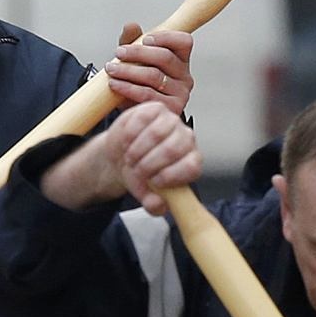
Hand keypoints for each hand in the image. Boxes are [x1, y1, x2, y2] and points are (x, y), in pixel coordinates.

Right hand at [40, 101, 203, 215]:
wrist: (123, 154)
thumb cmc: (140, 172)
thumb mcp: (146, 193)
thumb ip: (153, 204)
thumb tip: (159, 207)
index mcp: (191, 160)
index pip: (191, 166)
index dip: (170, 176)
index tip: (154, 182)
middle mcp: (186, 138)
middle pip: (172, 149)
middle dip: (148, 164)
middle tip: (137, 170)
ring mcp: (172, 121)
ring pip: (155, 134)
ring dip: (136, 151)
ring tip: (131, 158)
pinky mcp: (155, 109)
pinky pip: (141, 120)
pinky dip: (129, 136)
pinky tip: (127, 142)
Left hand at [103, 23, 193, 117]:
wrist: (133, 108)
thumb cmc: (138, 81)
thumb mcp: (134, 58)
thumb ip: (133, 40)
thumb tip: (131, 26)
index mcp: (181, 60)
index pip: (183, 42)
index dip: (166, 37)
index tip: (145, 38)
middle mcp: (185, 76)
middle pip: (165, 58)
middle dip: (139, 53)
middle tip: (119, 53)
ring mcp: (180, 94)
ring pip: (155, 77)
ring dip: (129, 71)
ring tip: (112, 69)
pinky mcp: (170, 108)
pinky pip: (148, 95)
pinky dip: (128, 89)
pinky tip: (115, 84)